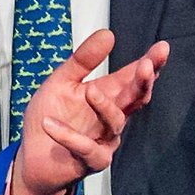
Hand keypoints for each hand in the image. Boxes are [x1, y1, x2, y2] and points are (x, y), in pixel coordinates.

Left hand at [4, 29, 172, 194]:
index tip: (162, 47)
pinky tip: (49, 123)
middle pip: (136, 98)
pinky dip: (67, 135)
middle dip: (143, 82)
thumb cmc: (50, 116)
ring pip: (115, 122)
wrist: (32, 157)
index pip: (134, 77)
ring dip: (104, 106)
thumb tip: (108, 33)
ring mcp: (105, 140)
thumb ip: (83, 60)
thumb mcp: (61, 82)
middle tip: (147, 67)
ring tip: (89, 91)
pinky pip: (85, 147)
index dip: (150, 63)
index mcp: (108, 95)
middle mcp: (111, 117)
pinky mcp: (92, 161)